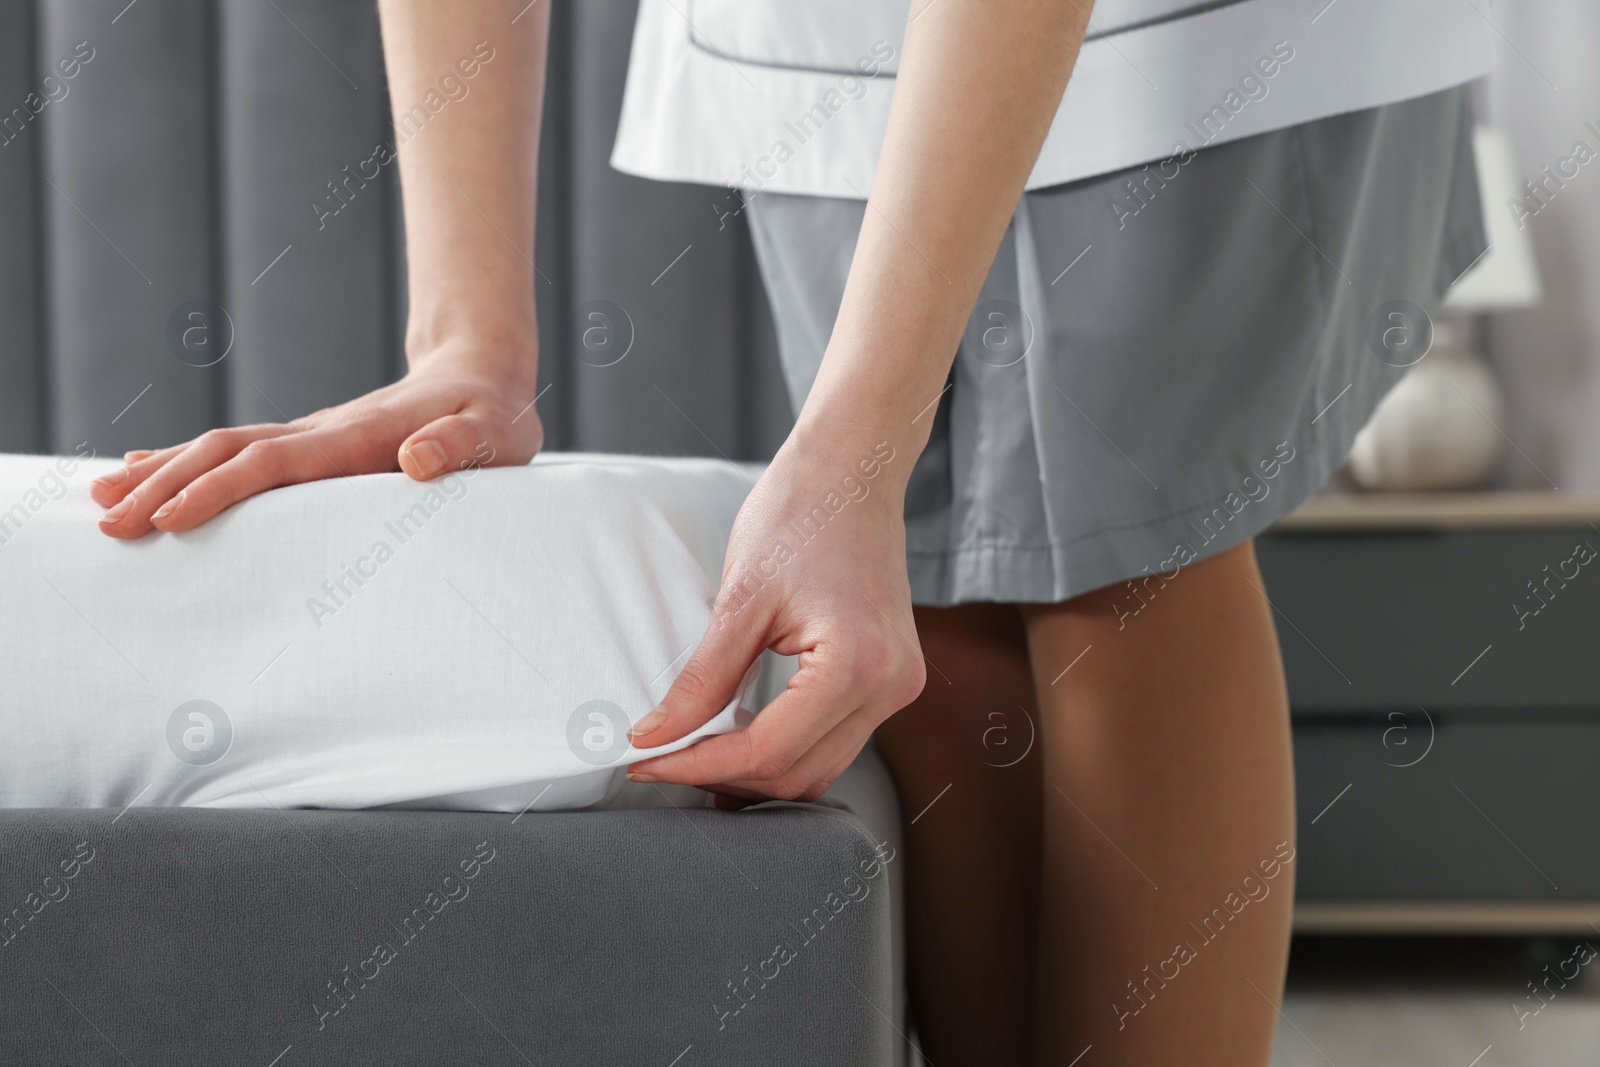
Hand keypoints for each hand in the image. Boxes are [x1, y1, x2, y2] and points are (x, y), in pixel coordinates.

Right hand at [90, 342, 541, 537]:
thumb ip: (462, 445)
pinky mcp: (312, 444)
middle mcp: (323, 431)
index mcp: (358, 437)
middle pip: (227, 452)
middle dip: (165, 485)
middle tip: (109, 523)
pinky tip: (146, 475)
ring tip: (102, 502)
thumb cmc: (494, 416)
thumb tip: (420, 461)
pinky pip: (238, 453)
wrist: (482, 374)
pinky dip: (186, 464)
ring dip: (161, 473)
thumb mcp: (496, 434)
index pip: (274, 462)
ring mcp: (312, 435)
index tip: (170, 517)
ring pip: (221, 449)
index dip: (221, 489)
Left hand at [624, 433, 926, 802]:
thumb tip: (653, 737)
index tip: (645, 762)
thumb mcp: (740, 598)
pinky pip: (836, 740)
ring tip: (695, 752)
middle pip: (797, 774)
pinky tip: (740, 733)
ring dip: (756, 770)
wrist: (853, 469)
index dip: (698, 766)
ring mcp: (899, 686)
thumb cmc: (799, 514)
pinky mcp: (893, 679)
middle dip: (725, 776)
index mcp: (857, 665)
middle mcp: (891, 686)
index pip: (768, 752)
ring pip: (819, 768)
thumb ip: (702, 679)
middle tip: (662, 758)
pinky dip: (786, 747)